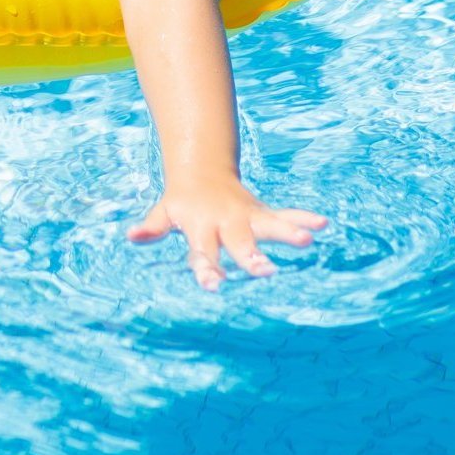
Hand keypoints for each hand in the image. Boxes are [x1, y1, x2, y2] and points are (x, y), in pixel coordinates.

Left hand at [127, 175, 326, 290]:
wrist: (201, 169)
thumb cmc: (183, 202)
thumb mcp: (165, 212)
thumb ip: (153, 226)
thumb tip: (132, 236)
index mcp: (202, 228)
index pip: (203, 254)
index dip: (207, 269)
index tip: (214, 286)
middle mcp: (227, 224)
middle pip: (240, 244)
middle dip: (252, 258)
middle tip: (265, 272)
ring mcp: (247, 217)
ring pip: (269, 226)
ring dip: (287, 232)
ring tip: (307, 240)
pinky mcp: (263, 213)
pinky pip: (286, 215)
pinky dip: (303, 218)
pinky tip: (322, 223)